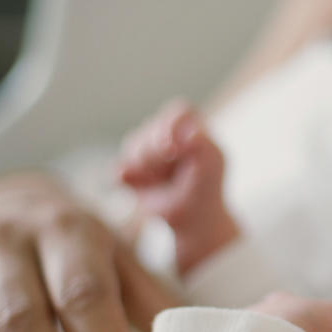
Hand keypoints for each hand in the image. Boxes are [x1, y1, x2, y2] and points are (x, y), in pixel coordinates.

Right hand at [118, 98, 236, 274]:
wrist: (193, 219)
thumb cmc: (205, 187)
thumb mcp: (212, 164)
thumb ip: (202, 145)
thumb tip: (192, 132)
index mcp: (189, 128)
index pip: (179, 112)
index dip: (171, 126)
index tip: (170, 148)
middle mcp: (164, 134)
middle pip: (152, 129)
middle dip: (158, 152)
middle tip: (170, 170)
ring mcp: (144, 150)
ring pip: (132, 145)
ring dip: (145, 165)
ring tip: (161, 182)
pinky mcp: (129, 170)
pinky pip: (119, 168)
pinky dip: (126, 178)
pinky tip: (137, 186)